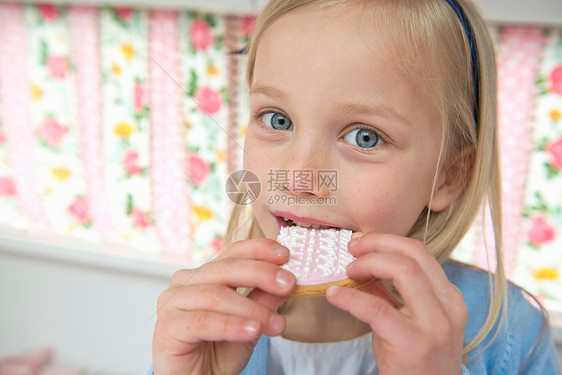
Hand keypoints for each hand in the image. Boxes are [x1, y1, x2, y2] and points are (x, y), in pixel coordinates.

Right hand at [152, 238, 295, 374]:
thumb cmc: (219, 350)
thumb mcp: (251, 322)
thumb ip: (265, 299)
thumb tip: (288, 279)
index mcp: (206, 274)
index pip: (233, 252)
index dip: (260, 250)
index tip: (287, 254)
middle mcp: (186, 282)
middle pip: (226, 268)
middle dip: (262, 274)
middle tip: (288, 283)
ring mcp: (172, 302)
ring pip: (216, 295)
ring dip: (251, 308)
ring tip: (276, 323)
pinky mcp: (167, 327)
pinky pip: (203, 322)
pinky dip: (232, 326)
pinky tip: (252, 331)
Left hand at [326, 232, 467, 374]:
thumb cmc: (413, 364)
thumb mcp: (406, 322)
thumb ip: (387, 294)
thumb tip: (360, 266)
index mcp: (449, 298)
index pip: (420, 252)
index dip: (386, 241)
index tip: (361, 243)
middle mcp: (449, 307)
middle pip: (414, 254)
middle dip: (377, 244)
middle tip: (351, 249)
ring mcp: (436, 325)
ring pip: (404, 270)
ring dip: (368, 263)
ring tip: (347, 271)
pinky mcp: (415, 344)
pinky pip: (376, 308)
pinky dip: (350, 298)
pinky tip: (334, 295)